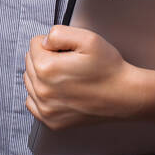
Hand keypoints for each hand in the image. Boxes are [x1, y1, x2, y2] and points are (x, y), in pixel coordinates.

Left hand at [23, 25, 142, 129]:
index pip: (34, 44)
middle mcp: (42, 90)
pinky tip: (59, 91)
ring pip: (30, 80)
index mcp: (47, 68)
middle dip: (46, 58)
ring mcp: (46, 108)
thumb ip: (58, 33)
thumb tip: (44, 41)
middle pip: (29, 62)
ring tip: (67, 77)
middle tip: (69, 64)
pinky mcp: (51, 121)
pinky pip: (32, 102)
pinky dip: (41, 94)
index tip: (68, 51)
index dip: (53, 44)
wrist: (125, 96)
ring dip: (43, 75)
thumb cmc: (109, 69)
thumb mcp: (87, 38)